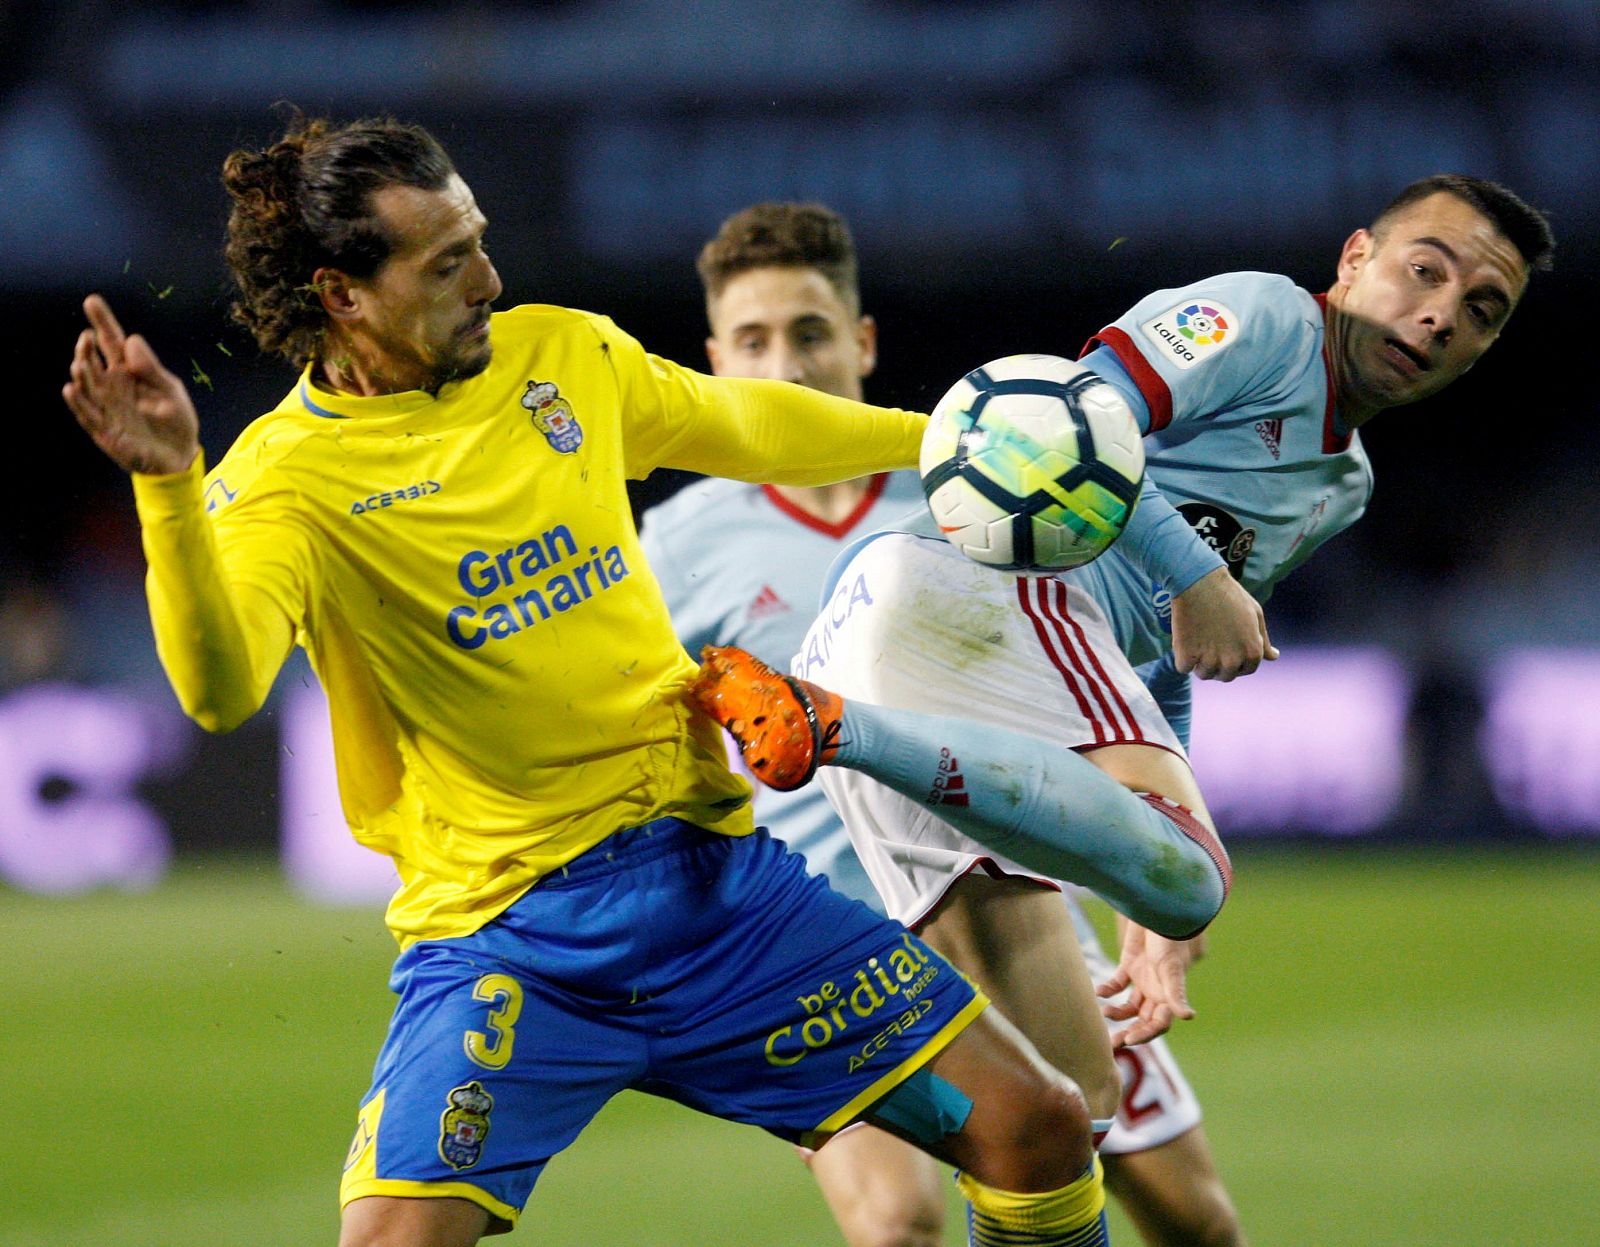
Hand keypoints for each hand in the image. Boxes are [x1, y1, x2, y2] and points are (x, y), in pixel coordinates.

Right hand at [63, 294, 199, 475]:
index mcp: (130, 373)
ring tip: (82, 360)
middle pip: (94, 361)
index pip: (112, 343)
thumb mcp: (170, 391)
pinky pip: (87, 414)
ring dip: (82, 372)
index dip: (102, 323)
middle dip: (87, 348)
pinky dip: (78, 402)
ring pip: (86, 386)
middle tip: (88, 336)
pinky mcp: (104, 430)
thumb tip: (132, 339)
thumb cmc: (176, 421)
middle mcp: (112, 387)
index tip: (92, 301)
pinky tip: (71, 387)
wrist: (180, 456)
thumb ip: (151, 368)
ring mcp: (106, 407)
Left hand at [1097, 923, 1202, 1047]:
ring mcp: (1143, 978)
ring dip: (1117, 1013)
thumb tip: (1189, 1017)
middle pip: (1143, 1019)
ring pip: (1129, 1005)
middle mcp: (1157, 990)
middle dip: (1130, 1032)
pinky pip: (1118, 983)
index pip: (1159, 1023)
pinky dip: (1108, 989)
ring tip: (1104, 1012)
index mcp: (1168, 994)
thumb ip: (1176, 992)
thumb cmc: (1170, 939)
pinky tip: (1098, 991)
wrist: (1158, 910)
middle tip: (1112, 1044)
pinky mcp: (1130, 964)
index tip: (1129, 1040)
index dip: (1145, 1034)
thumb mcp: (1171, 966)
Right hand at [1171, 566, 1277, 680]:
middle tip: (1211, 643)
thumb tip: (1274, 657)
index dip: (1237, 659)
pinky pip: (1184, 667)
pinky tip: (1186, 639)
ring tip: (1198, 641)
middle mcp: (1232, 661)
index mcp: (1252, 652)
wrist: (1200, 582)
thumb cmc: (1230, 595)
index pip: (1246, 670)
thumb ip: (1264, 640)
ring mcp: (1209, 660)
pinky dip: (1183, 657)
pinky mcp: (1187, 656)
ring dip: (1200, 662)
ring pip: (1204, 674)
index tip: (1227, 646)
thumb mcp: (1255, 614)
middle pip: (1225, 676)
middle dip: (1219, 663)